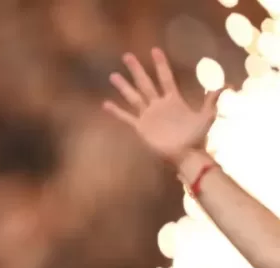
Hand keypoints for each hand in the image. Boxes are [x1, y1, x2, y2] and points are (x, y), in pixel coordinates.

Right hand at [103, 48, 223, 164]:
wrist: (186, 154)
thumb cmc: (197, 136)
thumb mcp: (207, 116)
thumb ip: (212, 100)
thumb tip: (226, 84)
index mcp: (173, 99)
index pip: (165, 77)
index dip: (160, 64)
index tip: (154, 50)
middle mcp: (158, 104)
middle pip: (145, 83)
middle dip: (137, 70)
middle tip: (127, 56)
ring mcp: (148, 115)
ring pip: (133, 97)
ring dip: (124, 86)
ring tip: (113, 75)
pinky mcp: (140, 127)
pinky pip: (126, 117)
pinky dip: (116, 111)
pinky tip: (105, 104)